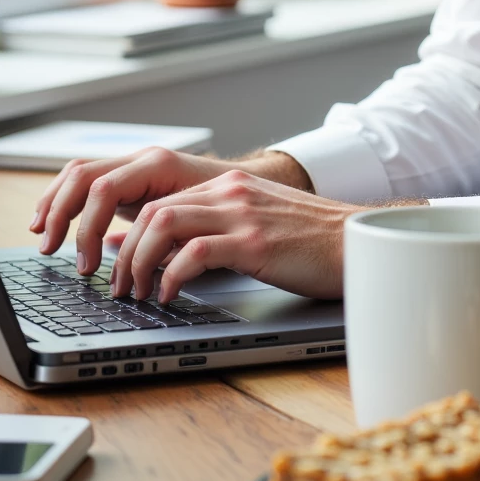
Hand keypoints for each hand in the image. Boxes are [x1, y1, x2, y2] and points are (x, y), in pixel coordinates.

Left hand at [108, 172, 360, 301]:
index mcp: (229, 186)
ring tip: (140, 292)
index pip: (160, 201)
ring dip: (140, 262)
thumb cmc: (311, 242)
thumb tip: (163, 251)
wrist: (357, 241)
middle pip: (152, 211)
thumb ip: (211, 229)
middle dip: (126, 253)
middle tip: (122, 288)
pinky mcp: (255, 242)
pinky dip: (171, 275)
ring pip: (163, 224)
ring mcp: (243, 215)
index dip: (130, 237)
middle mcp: (231, 192)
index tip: (123, 269)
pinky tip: (171, 294)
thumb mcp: (254, 225)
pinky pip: (194, 253)